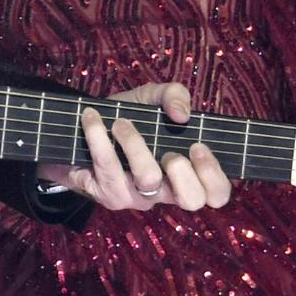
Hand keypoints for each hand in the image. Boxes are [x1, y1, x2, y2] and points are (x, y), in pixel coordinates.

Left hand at [38, 82, 233, 212]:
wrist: (79, 132)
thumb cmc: (126, 117)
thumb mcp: (151, 99)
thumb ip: (173, 94)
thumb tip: (182, 114)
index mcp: (184, 172)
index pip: (216, 194)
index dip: (214, 176)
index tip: (197, 146)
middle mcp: (165, 191)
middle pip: (192, 200)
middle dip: (185, 171)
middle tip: (170, 151)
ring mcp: (137, 197)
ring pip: (149, 180)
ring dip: (135, 144)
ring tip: (120, 123)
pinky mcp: (109, 194)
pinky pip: (109, 168)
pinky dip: (100, 138)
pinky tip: (93, 119)